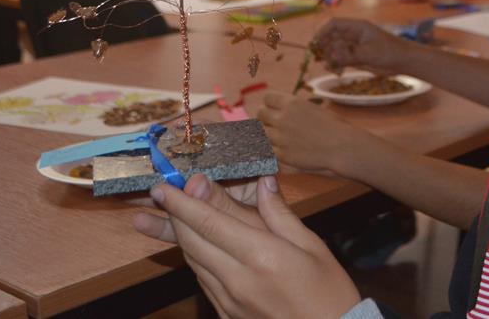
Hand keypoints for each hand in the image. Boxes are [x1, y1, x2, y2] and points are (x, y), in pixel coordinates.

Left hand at [135, 174, 361, 318]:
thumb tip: (263, 183)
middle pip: (193, 240)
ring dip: (180, 236)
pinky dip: (195, 258)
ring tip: (166, 216)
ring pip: (193, 261)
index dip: (182, 202)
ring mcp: (229, 300)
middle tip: (160, 194)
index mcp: (260, 255)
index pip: (210, 222)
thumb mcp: (312, 245)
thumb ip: (280, 214)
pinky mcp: (228, 314)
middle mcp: (237, 278)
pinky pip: (203, 281)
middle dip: (174, 215)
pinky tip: (196, 246)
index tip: (164, 186)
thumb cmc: (328, 291)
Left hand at [258, 93, 373, 173]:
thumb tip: (281, 109)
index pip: (267, 98)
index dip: (272, 104)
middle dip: (267, 119)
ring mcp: (280, 137)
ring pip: (261, 133)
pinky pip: (267, 150)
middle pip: (260, 114)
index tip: (277, 110)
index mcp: (292, 103)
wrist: (344, 147)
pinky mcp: (281, 155)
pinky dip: (271, 150)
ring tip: (279, 139)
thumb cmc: (335, 127)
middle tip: (276, 125)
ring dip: (268, 135)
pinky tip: (281, 151)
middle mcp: (282, 118)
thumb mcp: (313, 108)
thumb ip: (294, 108)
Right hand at [310, 17, 403, 72]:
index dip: (322, 32)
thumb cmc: (390, 52)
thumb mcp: (368, 53)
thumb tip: (330, 58)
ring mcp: (354, 47)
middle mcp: (353, 36)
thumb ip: (349, 55)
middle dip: (324, 47)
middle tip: (319, 58)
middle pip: (332, 38)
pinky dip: (337, 65)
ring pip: (335, 50)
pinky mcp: (357, 58)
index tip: (315, 43)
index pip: (334, 25)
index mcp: (357, 27)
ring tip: (330, 67)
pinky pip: (341, 60)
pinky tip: (337, 72)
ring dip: (330, 58)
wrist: (404, 62)